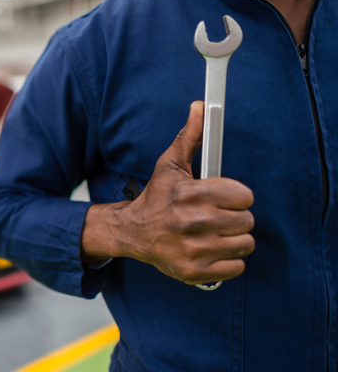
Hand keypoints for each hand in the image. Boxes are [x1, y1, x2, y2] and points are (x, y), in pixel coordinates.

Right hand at [81, 101, 254, 285]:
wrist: (132, 233)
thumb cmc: (157, 198)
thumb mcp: (170, 165)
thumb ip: (190, 137)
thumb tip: (200, 107)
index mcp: (191, 194)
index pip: (244, 196)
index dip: (236, 197)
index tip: (224, 199)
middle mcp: (192, 223)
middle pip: (247, 221)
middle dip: (235, 218)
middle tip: (217, 217)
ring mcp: (193, 250)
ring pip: (244, 245)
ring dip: (234, 240)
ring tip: (216, 234)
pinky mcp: (194, 271)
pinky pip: (236, 268)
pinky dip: (228, 262)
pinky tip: (211, 251)